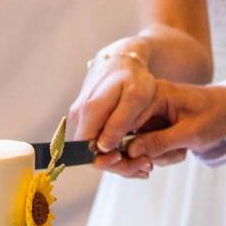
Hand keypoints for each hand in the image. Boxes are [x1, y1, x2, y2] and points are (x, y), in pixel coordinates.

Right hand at [70, 38, 156, 176]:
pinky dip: (116, 149)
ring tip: (146, 162)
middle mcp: (79, 115)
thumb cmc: (133, 76)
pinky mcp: (87, 117)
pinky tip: (137, 152)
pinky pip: (97, 139)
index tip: (130, 163)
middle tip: (146, 167)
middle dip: (118, 165)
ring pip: (95, 148)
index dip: (106, 162)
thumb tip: (104, 147)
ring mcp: (81, 116)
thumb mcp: (135, 97)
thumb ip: (119, 122)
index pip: (86, 149)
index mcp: (89, 111)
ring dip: (119, 159)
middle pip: (90, 152)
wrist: (122, 59)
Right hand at [92, 80, 225, 177]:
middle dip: (129, 156)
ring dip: (148, 158)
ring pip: (130, 146)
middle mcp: (145, 105)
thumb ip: (160, 141)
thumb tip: (130, 152)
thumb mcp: (191, 132)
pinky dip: (154, 158)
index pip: (122, 117)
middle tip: (145, 168)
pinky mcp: (151, 129)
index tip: (112, 160)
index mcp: (153, 94)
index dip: (111, 140)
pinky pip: (142, 149)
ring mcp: (147, 117)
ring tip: (173, 157)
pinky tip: (172, 156)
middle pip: (119, 134)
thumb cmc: (215, 115)